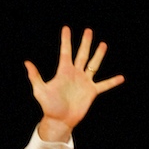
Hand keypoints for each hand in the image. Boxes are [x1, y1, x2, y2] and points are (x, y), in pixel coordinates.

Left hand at [25, 26, 123, 141]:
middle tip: (88, 30)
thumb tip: (26, 63)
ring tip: (103, 44)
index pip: (65, 52)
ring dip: (98, 55)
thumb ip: (35, 76)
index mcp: (64, 71)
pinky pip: (104, 85)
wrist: (59, 121)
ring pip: (93, 65)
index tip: (66, 28)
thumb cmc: (49, 106)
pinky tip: (121, 78)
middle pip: (82, 54)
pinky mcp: (91, 92)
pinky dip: (112, 82)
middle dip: (85, 43)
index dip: (66, 40)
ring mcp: (84, 82)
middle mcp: (75, 74)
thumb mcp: (40, 90)